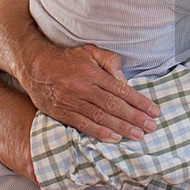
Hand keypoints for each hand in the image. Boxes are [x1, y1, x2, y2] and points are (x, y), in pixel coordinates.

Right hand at [20, 42, 160, 142]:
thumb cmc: (68, 59)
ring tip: (138, 135)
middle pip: (114, 105)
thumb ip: (110, 62)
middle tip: (151, 127)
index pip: (121, 90)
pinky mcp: (62, 113)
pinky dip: (99, 133)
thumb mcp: (90, 51)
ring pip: (101, 117)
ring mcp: (72, 102)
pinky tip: (114, 138)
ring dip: (121, 128)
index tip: (154, 110)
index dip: (139, 102)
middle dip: (135, 117)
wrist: (35, 66)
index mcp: (93, 73)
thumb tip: (125, 81)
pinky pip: (83, 125)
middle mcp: (83, 88)